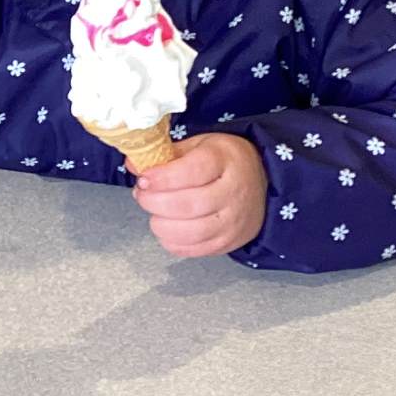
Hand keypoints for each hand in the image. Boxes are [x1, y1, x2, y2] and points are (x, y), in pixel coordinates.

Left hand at [131, 133, 266, 258]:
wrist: (261, 183)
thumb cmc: (223, 162)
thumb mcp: (199, 145)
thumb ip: (165, 155)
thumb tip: (133, 164)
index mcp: (225, 160)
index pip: (193, 171)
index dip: (163, 178)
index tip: (144, 179)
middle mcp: (233, 191)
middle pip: (189, 205)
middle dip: (155, 202)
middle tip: (142, 195)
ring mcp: (233, 220)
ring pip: (193, 231)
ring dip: (162, 225)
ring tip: (154, 213)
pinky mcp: (230, 241)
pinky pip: (196, 249)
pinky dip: (173, 243)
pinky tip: (166, 230)